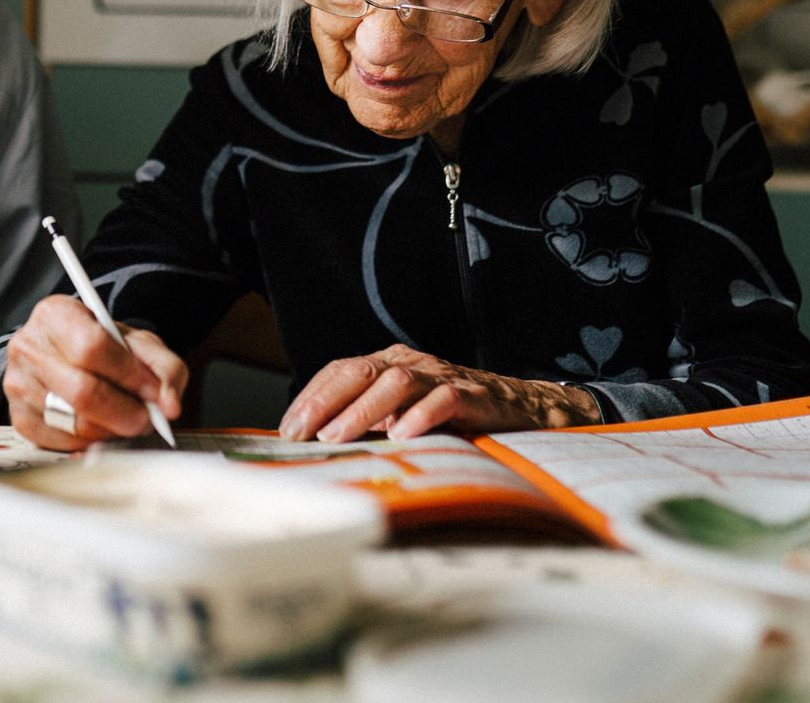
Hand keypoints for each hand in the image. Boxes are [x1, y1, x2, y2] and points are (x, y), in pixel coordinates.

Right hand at [4, 295, 186, 450]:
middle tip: (147, 418)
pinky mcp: (19, 418)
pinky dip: (91, 443)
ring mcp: (19, 384)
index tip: (154, 391)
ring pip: (75, 423)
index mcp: (56, 314)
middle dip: (125, 412)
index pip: (92, 347)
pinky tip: (101, 428)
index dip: (129, 375)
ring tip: (125, 419)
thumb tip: (170, 405)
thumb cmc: (101, 347)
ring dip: (112, 430)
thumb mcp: (136, 342)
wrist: (64, 356)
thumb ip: (164, 367)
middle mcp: (29, 347)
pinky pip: (63, 444)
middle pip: (82, 392)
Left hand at [278, 344, 600, 442]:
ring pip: (395, 383)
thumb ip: (368, 421)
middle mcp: (412, 364)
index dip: (311, 397)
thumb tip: (318, 447)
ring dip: (362, 411)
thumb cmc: (453, 416)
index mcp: (390, 363)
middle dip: (325, 402)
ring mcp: (442, 377)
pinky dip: (420, 416)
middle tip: (302, 433)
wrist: (522, 410)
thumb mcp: (404, 414)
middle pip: (360, 372)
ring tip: (338, 438)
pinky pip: (444, 399)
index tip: (287, 428)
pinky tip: (401, 436)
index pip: (341, 370)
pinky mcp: (472, 395)